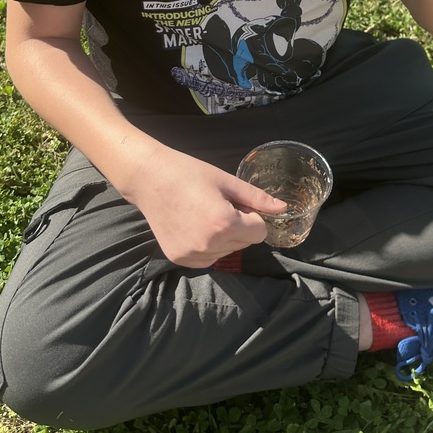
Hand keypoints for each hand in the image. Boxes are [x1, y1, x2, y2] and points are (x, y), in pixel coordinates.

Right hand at [127, 144, 286, 268]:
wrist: (149, 179)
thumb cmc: (189, 173)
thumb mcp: (227, 181)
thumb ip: (257, 198)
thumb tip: (283, 208)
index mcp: (224, 224)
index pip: (259, 232)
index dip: (252, 216)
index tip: (236, 202)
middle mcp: (208, 245)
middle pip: (244, 243)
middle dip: (239, 226)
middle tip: (219, 204)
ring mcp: (192, 256)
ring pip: (227, 252)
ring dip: (224, 237)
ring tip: (204, 213)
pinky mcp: (179, 259)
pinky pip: (208, 258)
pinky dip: (209, 246)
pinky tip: (195, 226)